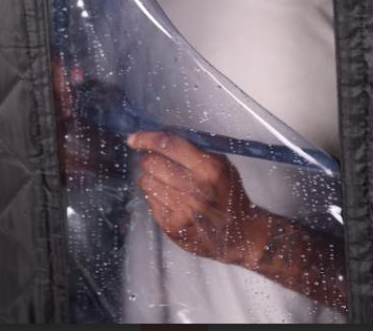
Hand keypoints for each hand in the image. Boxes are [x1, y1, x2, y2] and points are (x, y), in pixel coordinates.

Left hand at [126, 131, 268, 267]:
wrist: (238, 234)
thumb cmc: (229, 195)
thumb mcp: (222, 165)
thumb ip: (195, 150)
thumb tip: (161, 138)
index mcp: (209, 168)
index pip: (168, 145)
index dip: (146, 139)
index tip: (134, 138)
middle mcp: (195, 189)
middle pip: (151, 163)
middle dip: (151, 161)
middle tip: (162, 166)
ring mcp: (182, 209)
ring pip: (146, 182)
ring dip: (152, 180)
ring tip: (169, 185)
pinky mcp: (172, 226)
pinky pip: (149, 201)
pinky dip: (156, 198)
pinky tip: (172, 201)